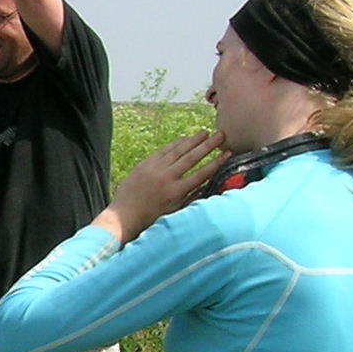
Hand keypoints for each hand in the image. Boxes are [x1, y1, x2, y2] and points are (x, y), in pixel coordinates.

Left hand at [111, 130, 226, 240]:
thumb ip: (192, 198)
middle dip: (208, 145)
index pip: (202, 174)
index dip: (216, 162)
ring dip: (193, 140)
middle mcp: (167, 178)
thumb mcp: (175, 212)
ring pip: (178, 150)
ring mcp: (155, 169)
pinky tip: (185, 138)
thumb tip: (209, 185)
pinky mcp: (145, 164)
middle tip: (221, 135)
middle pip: (192, 157)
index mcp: (177, 192)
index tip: (228, 153)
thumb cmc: (152, 218)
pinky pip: (164, 150)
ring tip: (206, 132)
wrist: (124, 215)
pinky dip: (175, 144)